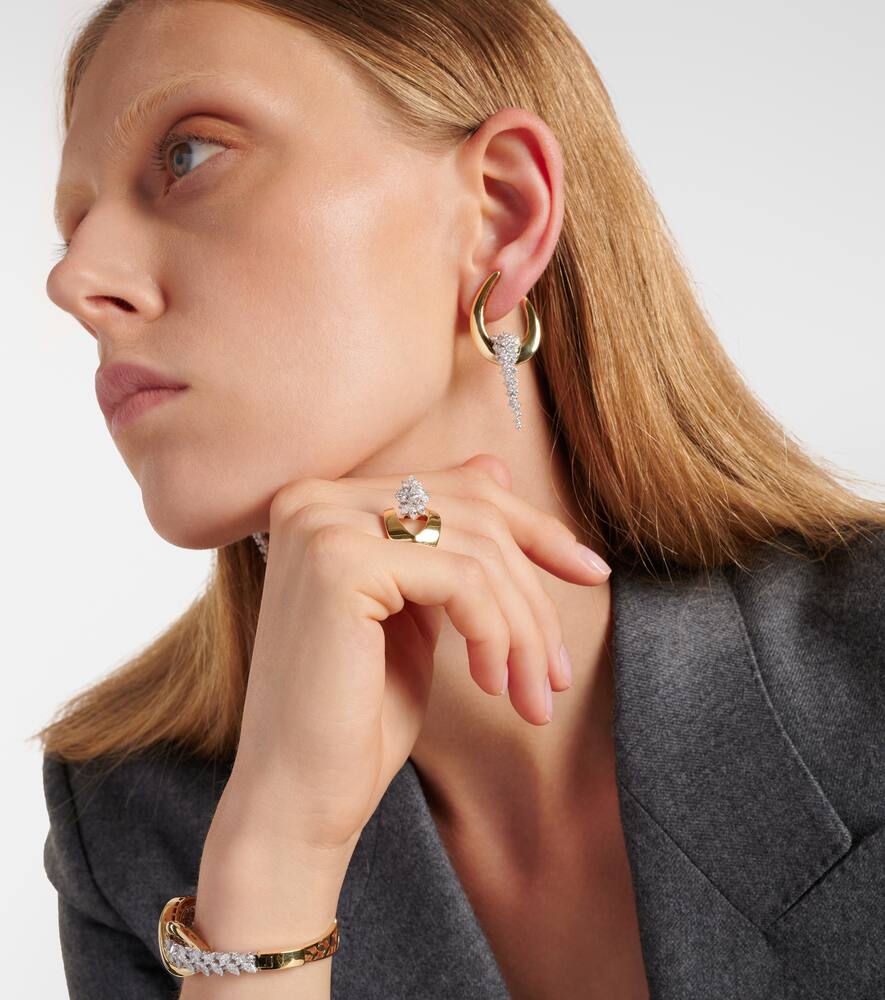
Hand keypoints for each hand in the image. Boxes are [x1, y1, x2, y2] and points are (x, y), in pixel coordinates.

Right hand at [217, 453, 610, 856]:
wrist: (297, 798)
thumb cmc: (359, 714)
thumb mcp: (420, 612)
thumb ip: (446, 541)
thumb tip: (497, 463)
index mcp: (327, 503)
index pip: (457, 488)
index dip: (534, 529)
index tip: (590, 573)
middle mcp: (314, 499)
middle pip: (475, 511)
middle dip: (534, 594)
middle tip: (559, 673)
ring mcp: (321, 525)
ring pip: (477, 548)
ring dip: (524, 629)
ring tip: (534, 693)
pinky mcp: (339, 563)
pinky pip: (462, 579)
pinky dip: (496, 635)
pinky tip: (492, 686)